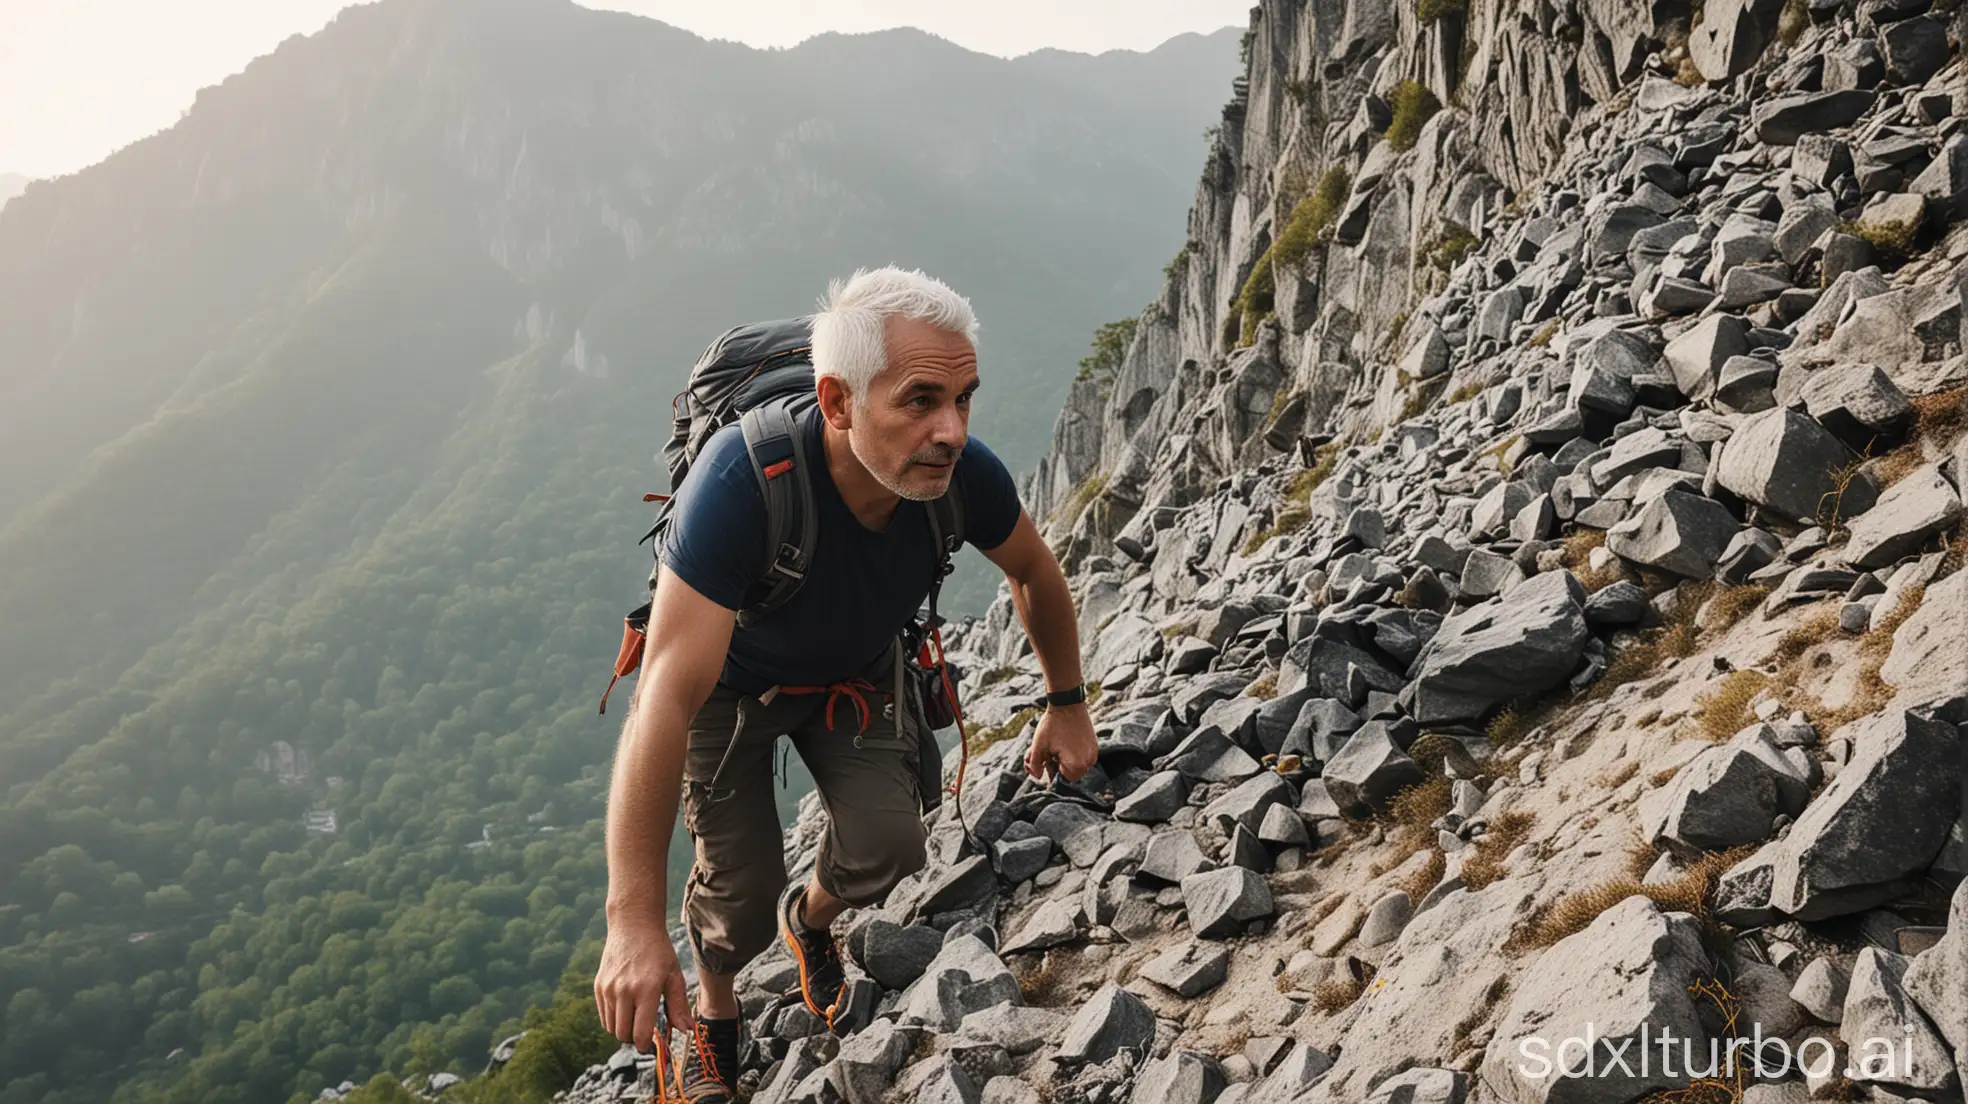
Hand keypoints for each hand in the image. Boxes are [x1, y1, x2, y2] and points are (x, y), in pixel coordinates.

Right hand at [595, 915, 693, 1051]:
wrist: (633, 926)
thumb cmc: (658, 951)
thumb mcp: (674, 975)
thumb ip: (679, 1005)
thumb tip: (686, 1030)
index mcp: (646, 989)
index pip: (640, 1032)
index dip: (645, 1044)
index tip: (650, 1045)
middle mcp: (623, 991)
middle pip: (623, 1034)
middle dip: (634, 1038)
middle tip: (645, 1030)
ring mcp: (608, 988)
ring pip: (611, 1027)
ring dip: (623, 1028)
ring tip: (636, 1016)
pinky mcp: (598, 986)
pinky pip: (603, 1016)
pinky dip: (613, 1018)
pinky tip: (626, 1007)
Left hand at [1025, 704, 1097, 781]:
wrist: (1067, 704)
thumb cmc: (1052, 724)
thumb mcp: (1038, 746)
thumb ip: (1035, 765)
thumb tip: (1037, 776)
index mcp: (1076, 764)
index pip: (1064, 779)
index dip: (1053, 771)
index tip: (1048, 759)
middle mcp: (1089, 761)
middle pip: (1071, 773)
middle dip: (1058, 765)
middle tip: (1050, 752)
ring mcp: (1093, 753)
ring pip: (1077, 765)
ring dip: (1066, 759)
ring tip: (1057, 745)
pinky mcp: (1094, 745)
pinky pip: (1083, 756)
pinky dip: (1073, 753)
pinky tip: (1065, 741)